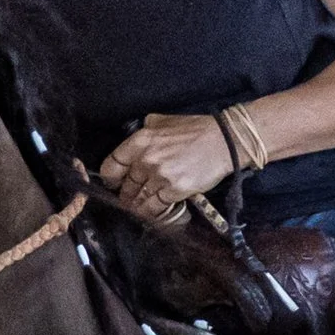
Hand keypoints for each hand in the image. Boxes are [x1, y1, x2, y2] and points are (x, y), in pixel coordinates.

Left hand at [98, 114, 232, 222]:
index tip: (113, 184)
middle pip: (127, 185)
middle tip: (128, 199)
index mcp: (141, 140)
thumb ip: (147, 129)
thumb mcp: (165, 120)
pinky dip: (152, 213)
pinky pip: (155, 207)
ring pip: (139, 198)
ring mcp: (160, 176)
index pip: (112, 165)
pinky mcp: (175, 191)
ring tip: (138, 209)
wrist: (223, 142)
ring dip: (137, 206)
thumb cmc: (196, 129)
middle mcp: (147, 159)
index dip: (110, 178)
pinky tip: (152, 214)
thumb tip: (137, 139)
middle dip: (126, 194)